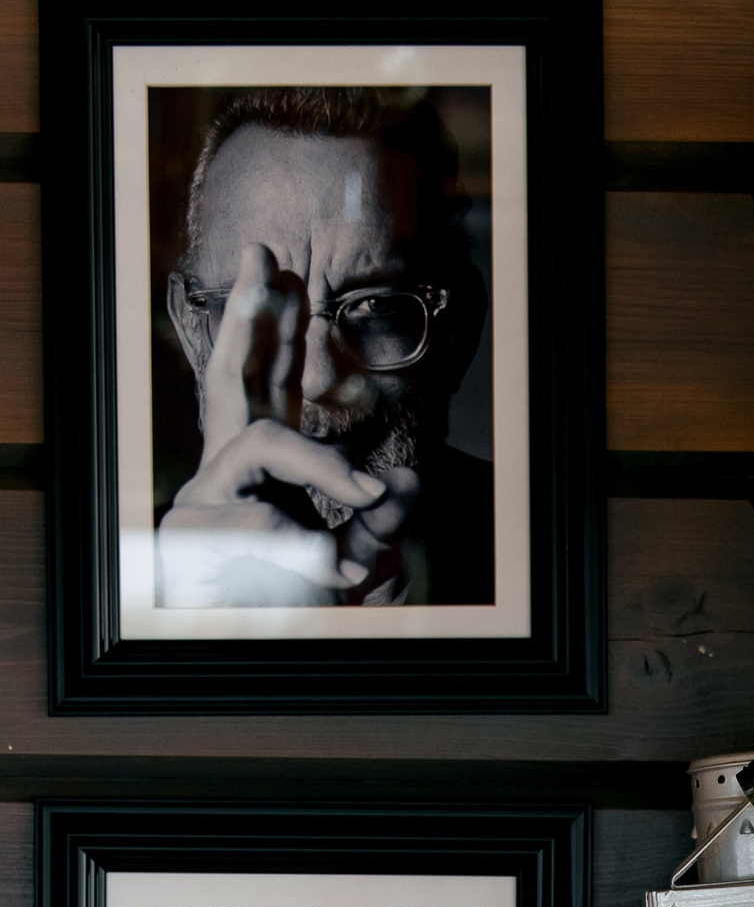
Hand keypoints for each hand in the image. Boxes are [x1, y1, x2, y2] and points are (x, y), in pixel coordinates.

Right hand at [156, 243, 419, 609]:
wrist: (260, 652)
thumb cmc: (309, 605)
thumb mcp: (365, 558)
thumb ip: (383, 520)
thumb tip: (405, 481)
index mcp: (259, 467)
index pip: (261, 381)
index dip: (266, 323)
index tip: (272, 263)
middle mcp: (224, 469)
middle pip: (230, 374)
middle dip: (247, 315)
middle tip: (261, 254)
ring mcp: (205, 496)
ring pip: (263, 443)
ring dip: (319, 467)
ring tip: (357, 501)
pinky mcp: (195, 532)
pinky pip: (260, 516)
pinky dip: (299, 543)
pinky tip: (321, 567)